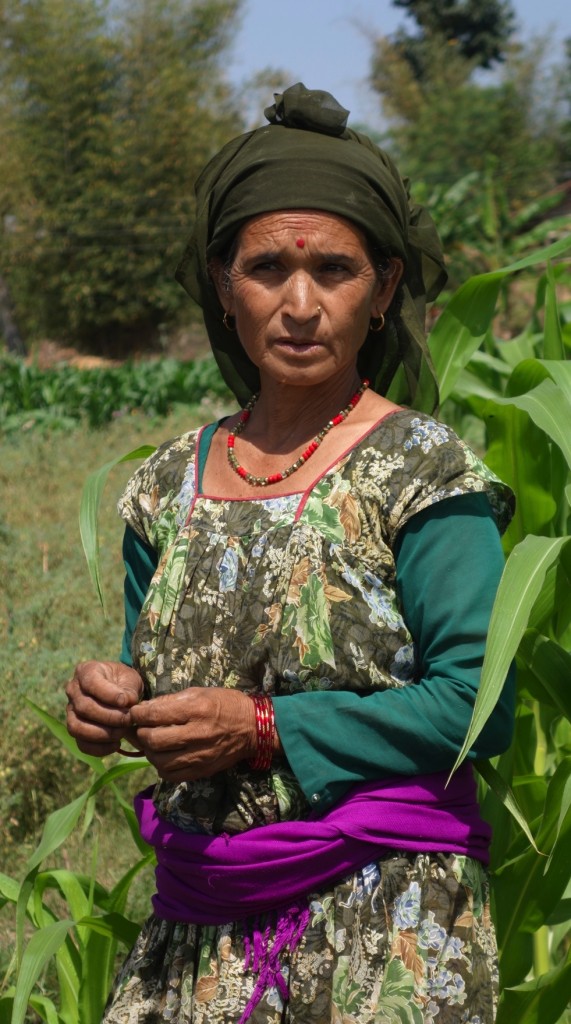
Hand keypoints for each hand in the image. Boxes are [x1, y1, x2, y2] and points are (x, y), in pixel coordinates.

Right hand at [66, 660, 143, 756]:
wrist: (121, 692)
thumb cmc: (125, 682)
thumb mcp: (131, 678)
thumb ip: (129, 689)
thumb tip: (127, 703)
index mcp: (85, 671)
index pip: (91, 682)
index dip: (108, 694)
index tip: (126, 702)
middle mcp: (73, 690)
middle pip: (84, 707)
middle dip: (109, 717)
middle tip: (128, 720)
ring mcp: (71, 711)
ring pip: (77, 727)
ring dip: (102, 734)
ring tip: (122, 732)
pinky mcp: (75, 729)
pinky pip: (81, 743)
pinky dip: (99, 748)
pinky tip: (116, 744)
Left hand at [129, 687, 257, 782]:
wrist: (252, 728)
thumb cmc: (225, 704)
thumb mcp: (199, 692)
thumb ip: (171, 700)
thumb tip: (144, 708)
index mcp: (196, 710)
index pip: (155, 715)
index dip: (138, 714)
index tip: (134, 712)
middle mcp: (196, 734)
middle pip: (153, 740)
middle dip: (141, 733)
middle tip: (142, 728)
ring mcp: (199, 756)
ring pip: (159, 760)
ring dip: (150, 751)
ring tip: (153, 743)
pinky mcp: (201, 771)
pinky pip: (170, 775)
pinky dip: (161, 766)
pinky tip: (165, 756)